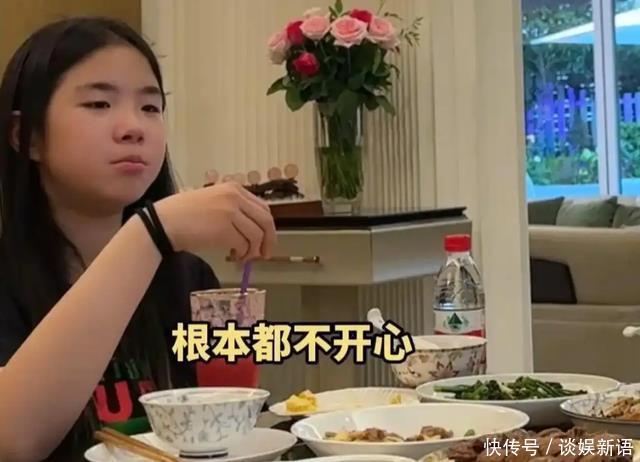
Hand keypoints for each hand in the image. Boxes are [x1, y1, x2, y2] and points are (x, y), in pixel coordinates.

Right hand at [154, 182, 275, 260]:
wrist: (164, 222)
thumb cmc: (183, 214)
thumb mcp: (213, 201)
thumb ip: (234, 209)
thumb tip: (254, 231)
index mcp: (233, 188)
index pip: (263, 208)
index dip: (267, 227)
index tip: (266, 240)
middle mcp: (235, 196)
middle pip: (265, 221)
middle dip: (268, 240)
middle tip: (264, 255)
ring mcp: (230, 212)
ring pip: (256, 235)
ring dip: (253, 251)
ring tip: (242, 258)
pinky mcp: (225, 229)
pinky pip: (244, 245)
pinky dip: (241, 254)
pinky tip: (233, 257)